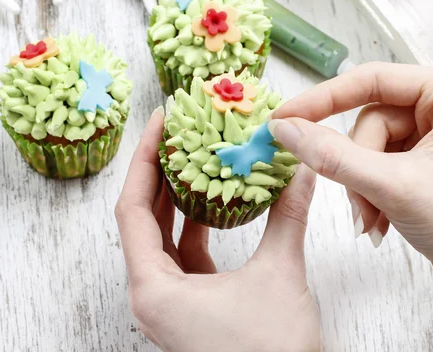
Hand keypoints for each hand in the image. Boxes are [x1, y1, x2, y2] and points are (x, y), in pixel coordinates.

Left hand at [115, 108, 320, 351]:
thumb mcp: (279, 275)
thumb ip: (288, 216)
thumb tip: (300, 170)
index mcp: (154, 289)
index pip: (132, 210)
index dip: (144, 161)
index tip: (159, 125)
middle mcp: (152, 297)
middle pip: (142, 221)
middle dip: (160, 173)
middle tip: (177, 133)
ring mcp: (170, 304)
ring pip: (163, 239)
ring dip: (178, 199)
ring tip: (194, 159)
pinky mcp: (191, 308)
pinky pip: (184, 257)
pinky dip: (196, 227)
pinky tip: (216, 204)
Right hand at [269, 62, 432, 350]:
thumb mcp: (392, 185)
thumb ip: (333, 155)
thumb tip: (284, 128)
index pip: (373, 80)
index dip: (323, 99)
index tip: (283, 117)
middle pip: (369, 120)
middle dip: (357, 167)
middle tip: (361, 205)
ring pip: (368, 145)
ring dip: (361, 185)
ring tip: (372, 219)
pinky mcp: (424, 153)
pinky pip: (377, 160)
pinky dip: (370, 190)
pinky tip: (379, 218)